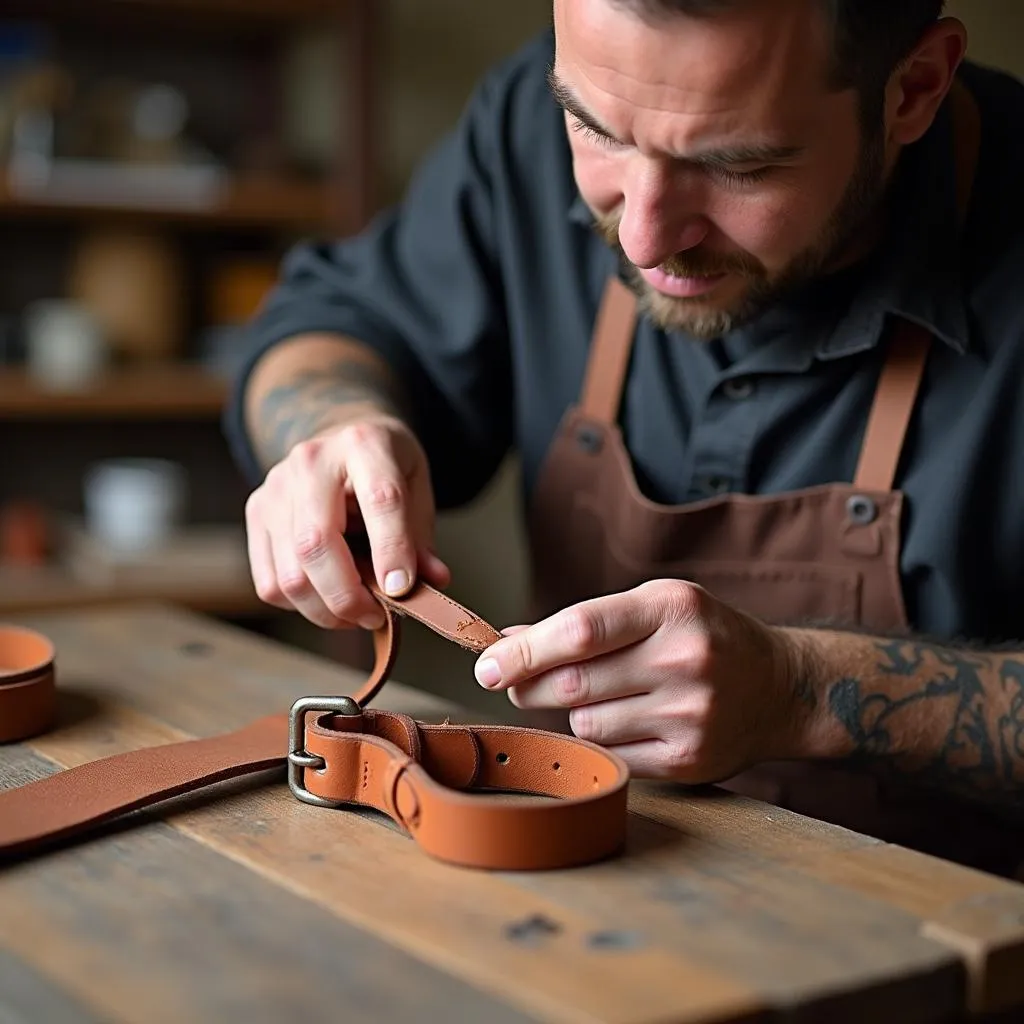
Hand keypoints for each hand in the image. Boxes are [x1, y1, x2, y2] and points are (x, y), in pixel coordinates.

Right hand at [244, 414, 449, 628]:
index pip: (379, 500)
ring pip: (290, 574)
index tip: (401, 591)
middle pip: (317, 545)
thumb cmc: (385, 469)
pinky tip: (325, 598)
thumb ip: (421, 538)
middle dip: (349, 597)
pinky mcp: (256, 512)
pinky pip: (270, 582)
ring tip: (355, 612)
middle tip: (376, 616)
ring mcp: (276, 487)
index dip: (392, 551)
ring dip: (326, 610)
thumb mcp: (416, 489)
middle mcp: (312, 461)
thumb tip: (434, 582)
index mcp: (364, 445)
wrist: (341, 437)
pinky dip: (300, 605)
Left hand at [474, 580, 810, 780]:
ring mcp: (691, 715)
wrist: (780, 686)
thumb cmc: (701, 637)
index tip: (486, 665)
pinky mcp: (689, 760)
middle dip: (530, 685)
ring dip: (574, 714)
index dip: (524, 652)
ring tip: (605, 696)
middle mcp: (684, 659)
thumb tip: (506, 644)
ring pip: (586, 724)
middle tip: (519, 682)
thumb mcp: (652, 608)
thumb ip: (582, 623)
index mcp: (671, 608)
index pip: (579, 631)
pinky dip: (602, 742)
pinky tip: (627, 722)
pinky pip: (611, 756)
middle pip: (572, 683)